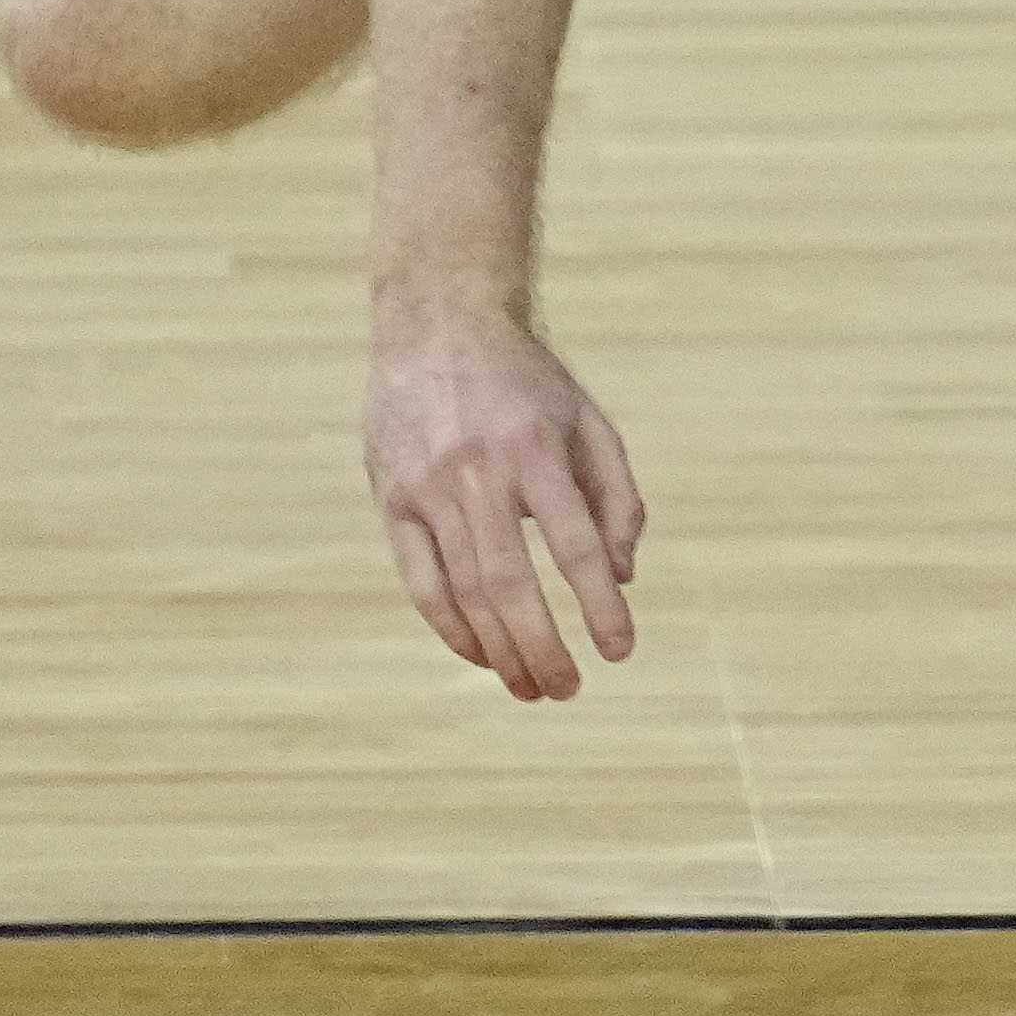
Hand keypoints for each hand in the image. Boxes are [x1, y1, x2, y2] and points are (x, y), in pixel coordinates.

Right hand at [366, 304, 645, 699]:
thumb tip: (622, 576)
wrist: (437, 326)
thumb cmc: (527, 384)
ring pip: (463, 591)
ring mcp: (427, 489)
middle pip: (510, 584)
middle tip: (568, 689)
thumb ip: (616, 496)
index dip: (600, 606)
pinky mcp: (392, 500)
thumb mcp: (588, 421)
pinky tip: (482, 655)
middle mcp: (478, 472)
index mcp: (536, 449)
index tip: (620, 650)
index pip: (576, 547)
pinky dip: (452, 628)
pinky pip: (421, 582)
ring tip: (531, 688)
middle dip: (542, 647)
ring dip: (499, 651)